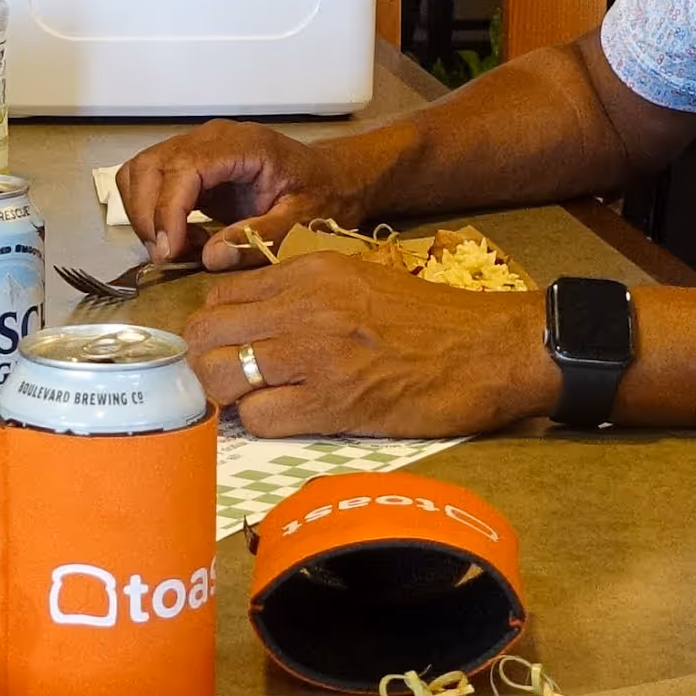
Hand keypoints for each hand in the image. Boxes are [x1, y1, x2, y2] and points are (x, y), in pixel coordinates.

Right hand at [119, 122, 341, 265]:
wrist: (331, 178)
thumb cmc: (321, 194)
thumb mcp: (302, 219)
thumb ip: (260, 237)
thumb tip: (209, 258)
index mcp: (241, 145)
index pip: (182, 168)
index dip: (166, 210)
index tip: (168, 251)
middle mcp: (211, 139)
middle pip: (150, 166)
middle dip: (147, 215)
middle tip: (168, 256)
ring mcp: (197, 148)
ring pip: (140, 171)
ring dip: (144, 213)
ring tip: (175, 247)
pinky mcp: (190, 166)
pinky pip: (150, 181)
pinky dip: (151, 211)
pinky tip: (181, 236)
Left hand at [184, 254, 555, 437]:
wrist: (490, 349)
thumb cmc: (431, 320)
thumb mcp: (359, 280)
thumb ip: (303, 292)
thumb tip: (253, 320)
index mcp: (309, 272)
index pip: (220, 296)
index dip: (217, 328)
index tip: (231, 347)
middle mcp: (303, 307)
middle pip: (206, 334)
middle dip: (207, 361)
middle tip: (229, 379)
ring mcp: (315, 355)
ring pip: (221, 376)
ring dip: (227, 395)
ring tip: (253, 401)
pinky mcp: (332, 404)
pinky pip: (259, 417)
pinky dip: (261, 423)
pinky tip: (287, 418)